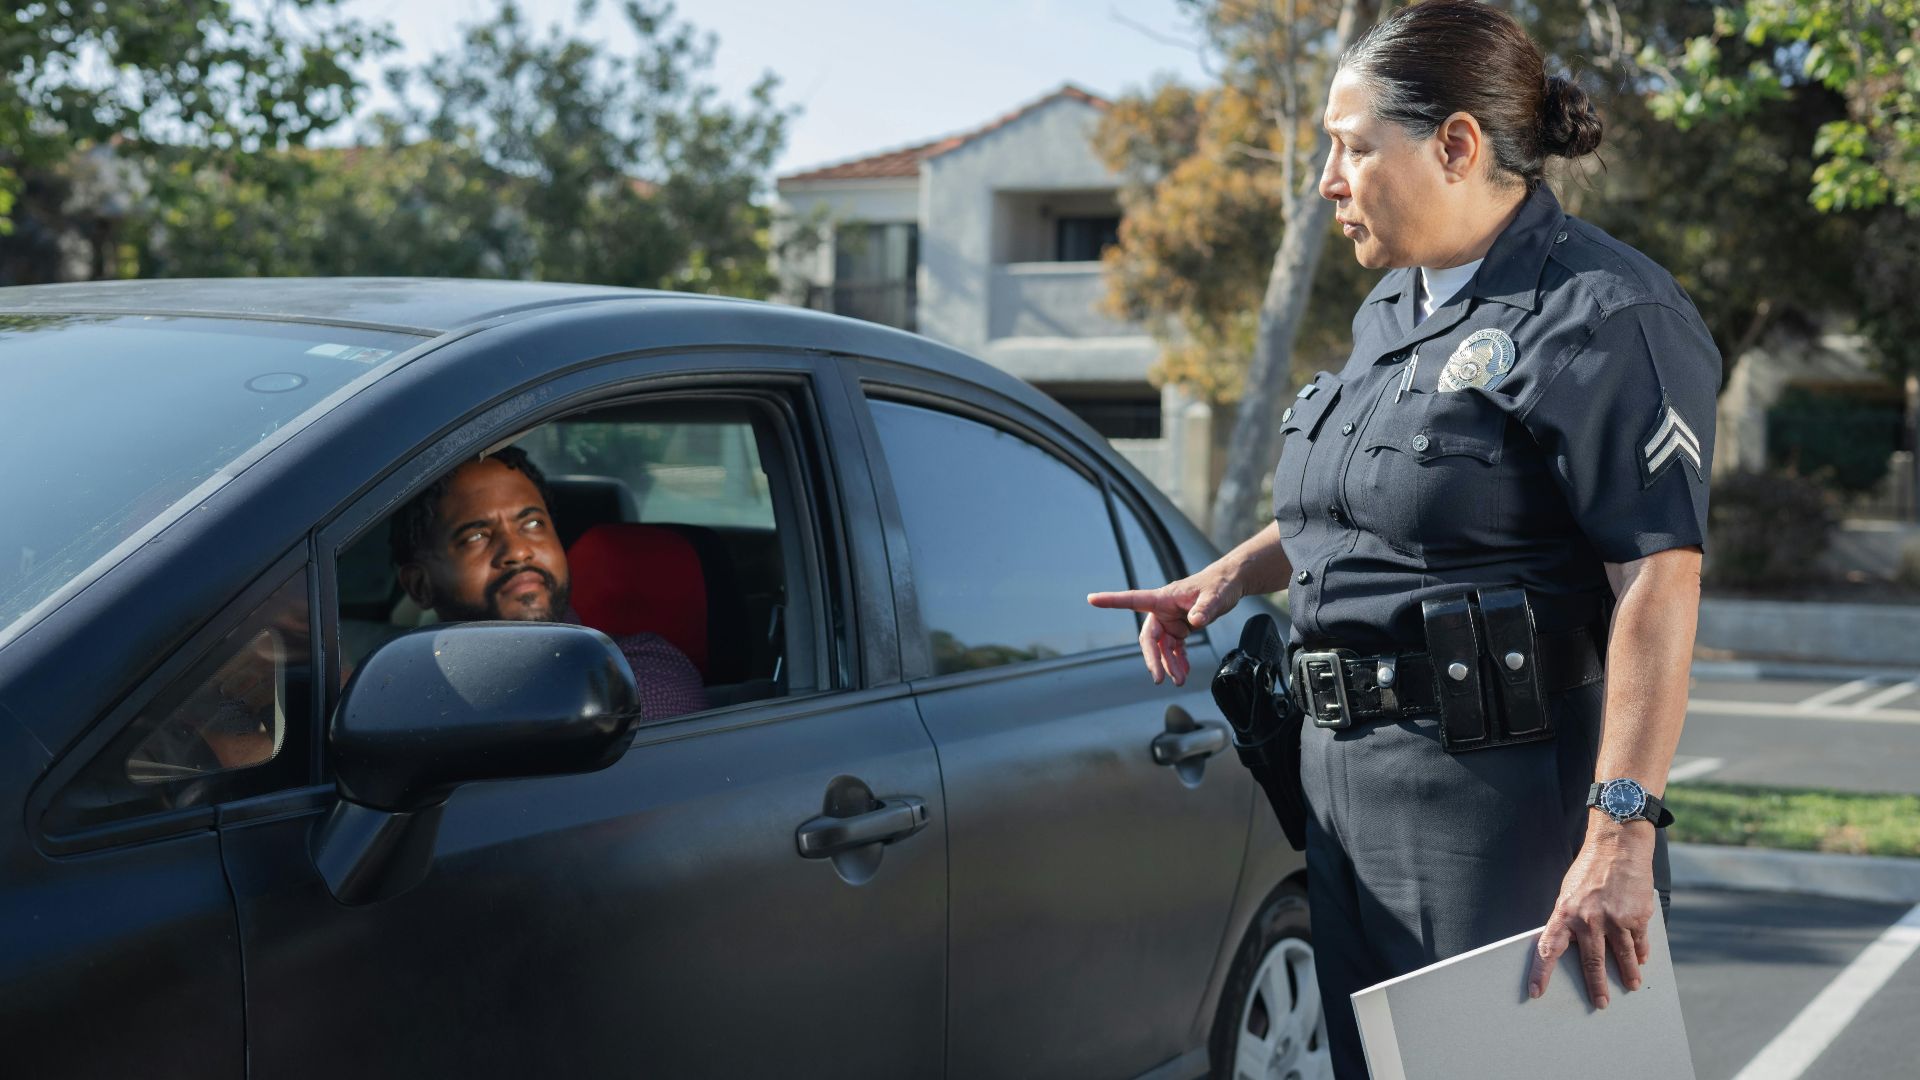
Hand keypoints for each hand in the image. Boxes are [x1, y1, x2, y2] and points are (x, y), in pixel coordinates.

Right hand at [1087, 561, 1245, 685]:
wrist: (1229, 584)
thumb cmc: (1219, 584)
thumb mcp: (1215, 596)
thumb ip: (1205, 608)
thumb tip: (1196, 620)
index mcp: (1164, 598)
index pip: (1133, 599)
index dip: (1112, 600)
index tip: (1092, 599)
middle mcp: (1163, 610)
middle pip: (1149, 637)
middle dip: (1153, 659)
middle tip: (1159, 678)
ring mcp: (1171, 620)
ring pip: (1163, 648)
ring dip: (1170, 664)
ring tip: (1179, 680)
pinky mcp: (1180, 628)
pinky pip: (1174, 648)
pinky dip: (1178, 660)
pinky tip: (1184, 672)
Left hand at [1527, 816, 1657, 1008]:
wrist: (1617, 848)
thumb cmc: (1589, 871)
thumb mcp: (1569, 894)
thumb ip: (1570, 920)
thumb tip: (1573, 945)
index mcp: (1564, 913)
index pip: (1548, 949)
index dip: (1541, 973)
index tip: (1536, 992)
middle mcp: (1588, 920)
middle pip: (1591, 962)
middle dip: (1596, 986)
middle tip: (1601, 1004)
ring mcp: (1614, 919)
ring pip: (1621, 956)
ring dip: (1627, 974)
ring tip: (1630, 986)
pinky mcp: (1636, 916)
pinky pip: (1638, 942)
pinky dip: (1640, 953)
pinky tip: (1641, 961)